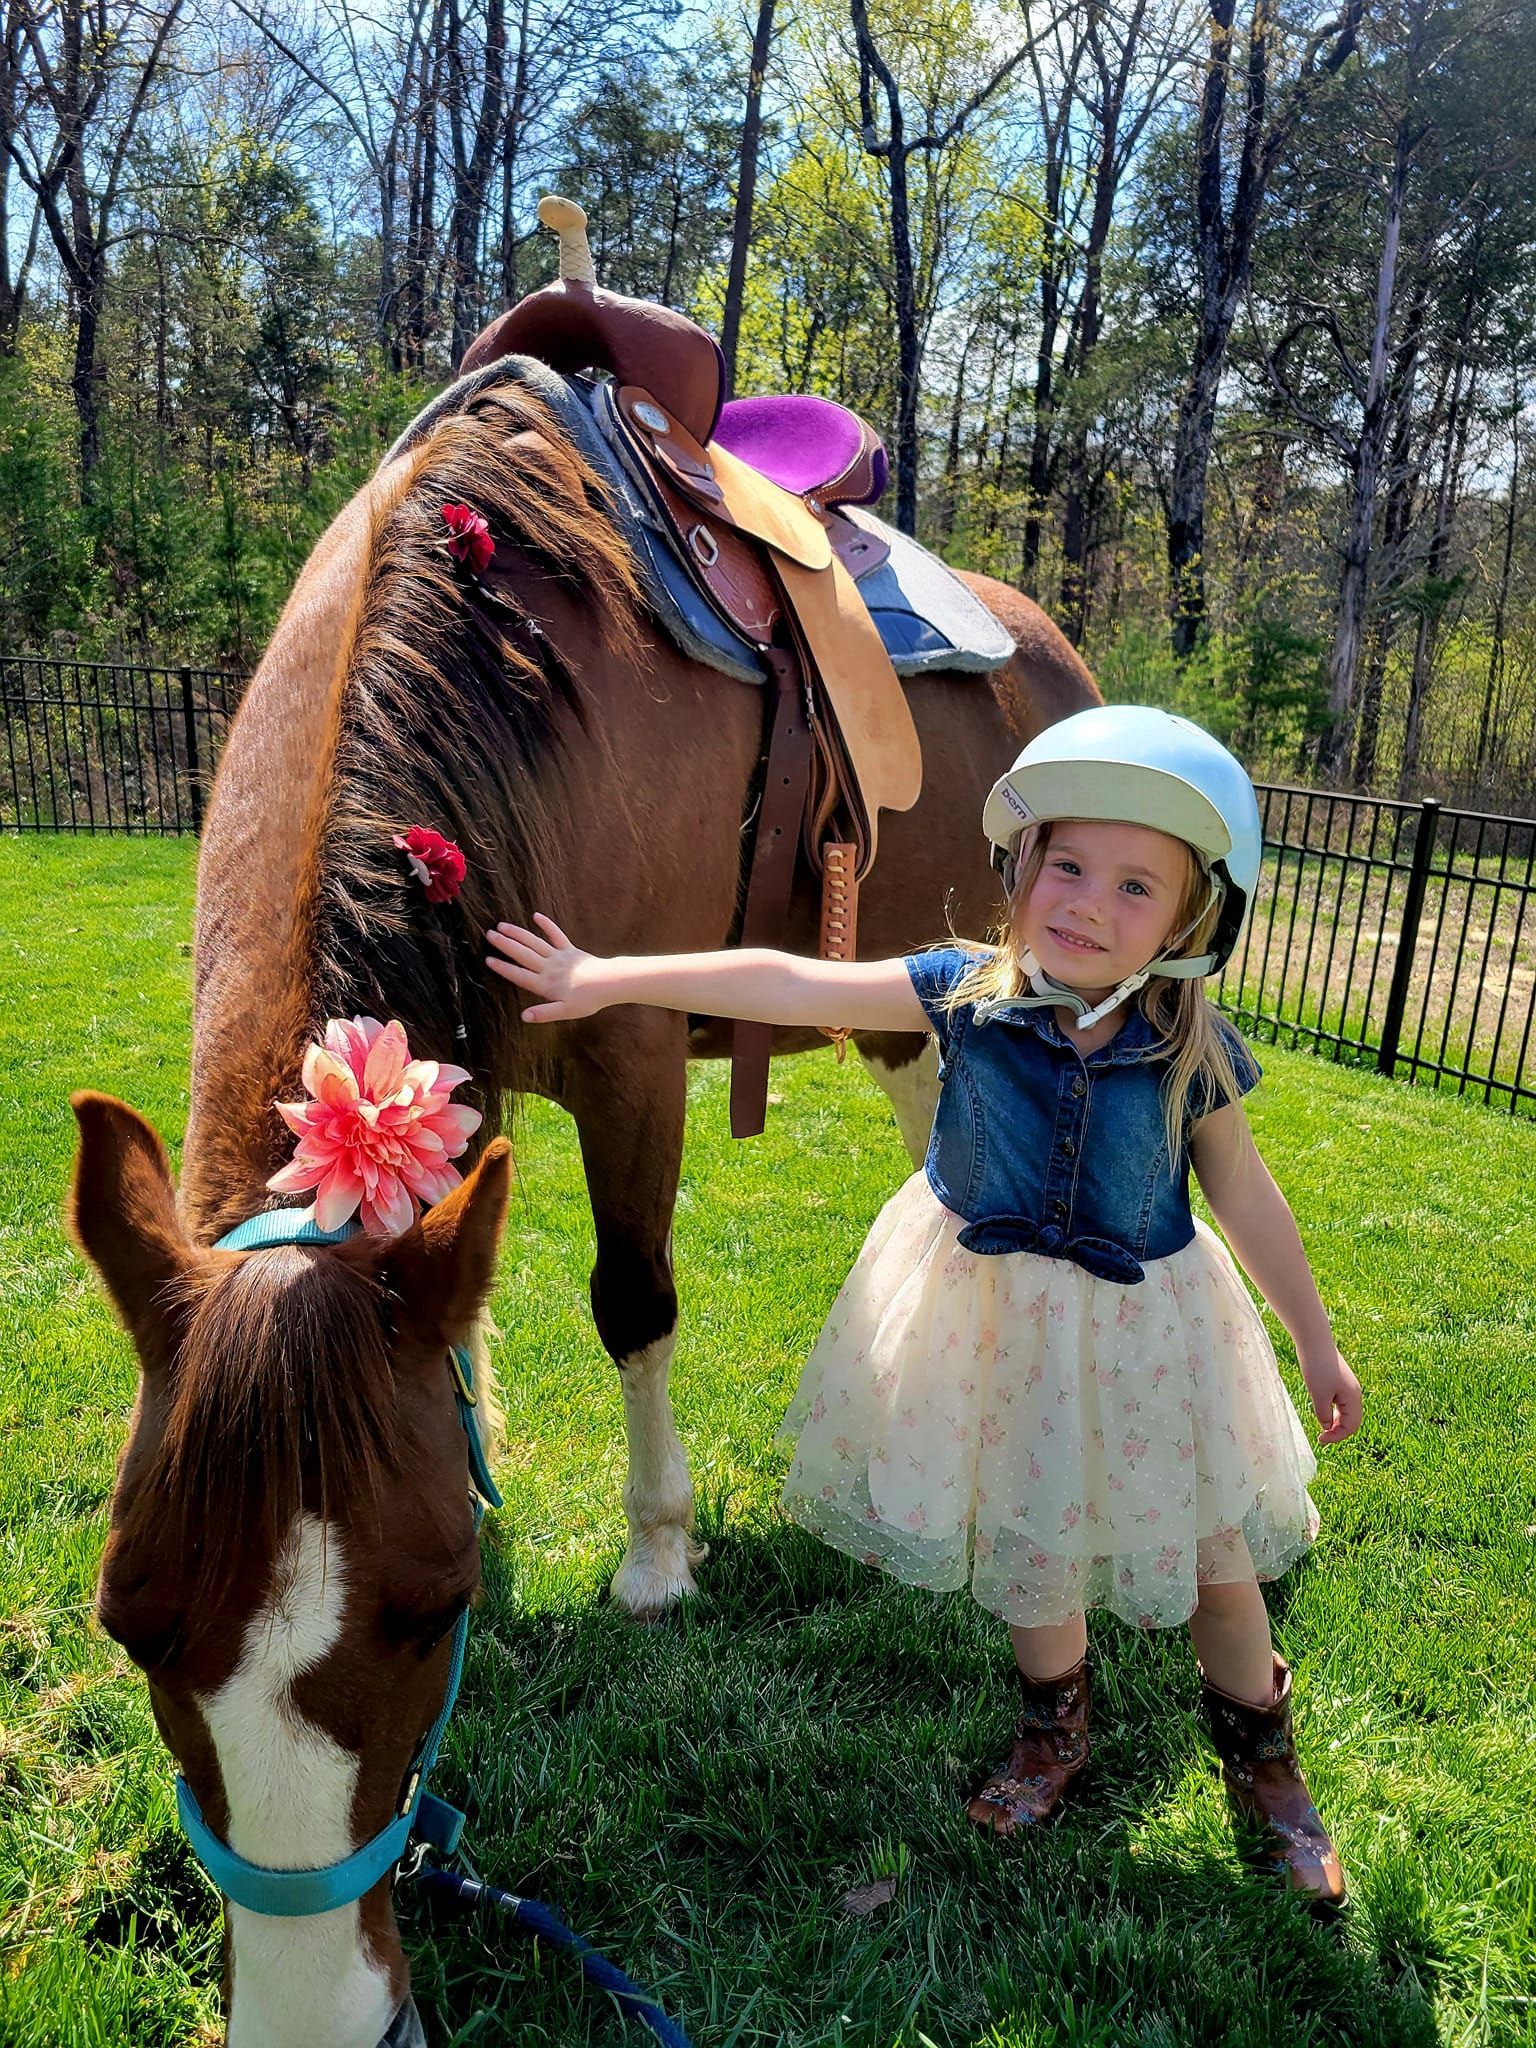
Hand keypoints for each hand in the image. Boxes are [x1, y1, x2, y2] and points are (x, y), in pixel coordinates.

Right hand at [485, 915, 604, 1021]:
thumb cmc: (587, 1000)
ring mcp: (559, 956)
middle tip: (489, 934)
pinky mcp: (570, 950)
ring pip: (534, 942)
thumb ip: (544, 1013)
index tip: (488, 959)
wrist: (609, 983)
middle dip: (505, 944)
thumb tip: (523, 1016)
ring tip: (502, 925)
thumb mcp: (565, 1012)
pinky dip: (547, 925)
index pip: (519, 975)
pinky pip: (556, 935)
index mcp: (545, 984)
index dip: (503, 968)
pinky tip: (536, 916)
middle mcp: (548, 968)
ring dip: (518, 933)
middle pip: (522, 954)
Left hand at [1299, 1345, 1362, 1445]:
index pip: (1351, 1426)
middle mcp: (1353, 1393)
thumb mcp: (1318, 1395)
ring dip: (1336, 1422)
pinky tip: (1321, 1411)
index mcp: (1353, 1397)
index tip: (1320, 1440)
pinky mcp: (1338, 1380)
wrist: (1314, 1341)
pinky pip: (1339, 1402)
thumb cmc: (1317, 1367)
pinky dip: (1332, 1411)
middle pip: (1351, 1420)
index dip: (1337, 1436)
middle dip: (1338, 1431)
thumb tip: (1328, 1427)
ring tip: (1322, 1428)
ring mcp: (1347, 1386)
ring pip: (1346, 1411)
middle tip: (1321, 1438)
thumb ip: (1323, 1414)